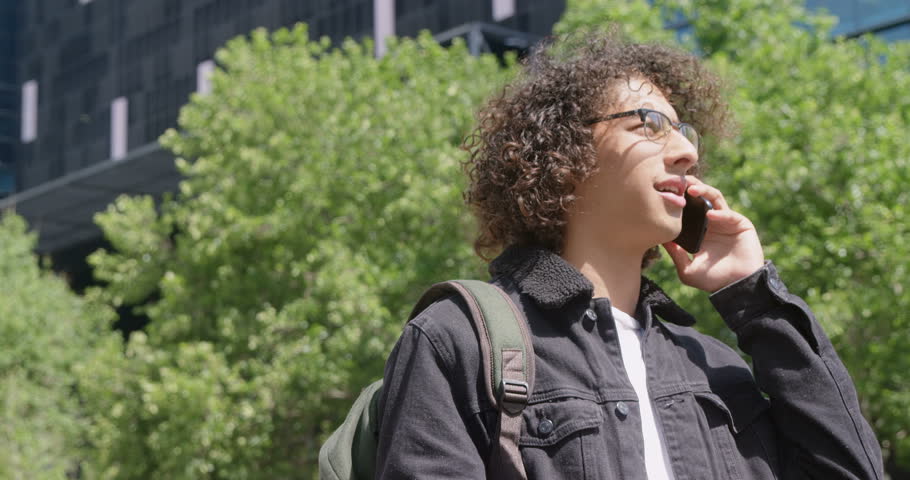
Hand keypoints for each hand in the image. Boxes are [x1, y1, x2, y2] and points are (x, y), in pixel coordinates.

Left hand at [662, 177, 764, 292]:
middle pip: (699, 198)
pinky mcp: (740, 223)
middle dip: (689, 187)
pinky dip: (720, 213)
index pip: (686, 209)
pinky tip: (710, 215)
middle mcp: (711, 222)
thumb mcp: (688, 270)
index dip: (677, 200)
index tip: (664, 193)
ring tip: (691, 189)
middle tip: (677, 180)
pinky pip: (728, 214)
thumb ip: (676, 255)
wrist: (737, 286)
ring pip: (714, 198)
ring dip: (704, 191)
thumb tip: (661, 241)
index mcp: (698, 230)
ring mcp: (725, 221)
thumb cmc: (713, 280)